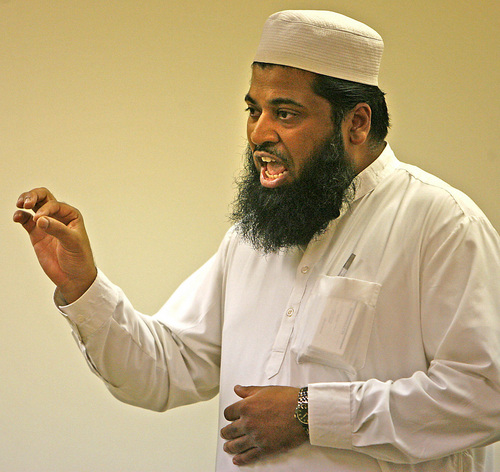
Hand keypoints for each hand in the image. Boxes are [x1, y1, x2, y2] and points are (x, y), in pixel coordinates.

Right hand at [13, 187, 96, 303]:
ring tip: (20, 204)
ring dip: (25, 201)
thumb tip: (40, 219)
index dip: (46, 209)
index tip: (40, 220)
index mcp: (71, 215)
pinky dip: (20, 216)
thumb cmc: (80, 258)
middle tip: (25, 203)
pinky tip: (17, 217)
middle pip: (43, 197)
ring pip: (34, 206)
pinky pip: (26, 221)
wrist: (74, 277)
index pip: (55, 204)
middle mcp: (58, 217)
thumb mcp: (73, 242)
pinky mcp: (36, 234)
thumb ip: (57, 230)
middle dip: (33, 195)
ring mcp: (46, 224)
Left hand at [221, 385, 307, 465]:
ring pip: (235, 445)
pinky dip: (241, 459)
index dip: (229, 415)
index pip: (228, 413)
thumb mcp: (265, 390)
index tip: (231, 417)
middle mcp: (248, 423)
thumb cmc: (286, 399)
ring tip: (227, 447)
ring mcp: (255, 437)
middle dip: (226, 432)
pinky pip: (248, 456)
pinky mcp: (265, 448)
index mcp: (246, 406)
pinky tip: (237, 459)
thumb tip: (237, 389)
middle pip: (229, 430)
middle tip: (225, 433)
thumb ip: (248, 391)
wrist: (302, 411)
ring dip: (229, 447)